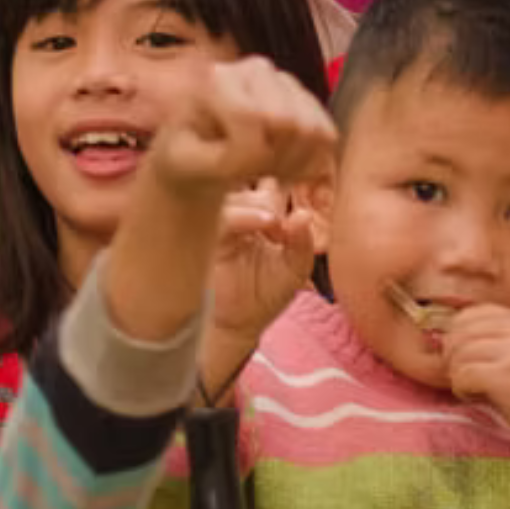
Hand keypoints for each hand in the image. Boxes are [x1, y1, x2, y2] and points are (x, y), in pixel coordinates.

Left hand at [151, 57, 336, 199]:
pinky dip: (311, 164)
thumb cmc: (188, 158)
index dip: (250, 156)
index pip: (256, 118)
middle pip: (293, 123)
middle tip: (253, 175)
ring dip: (294, 165)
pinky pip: (330, 136)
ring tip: (266, 171)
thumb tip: (264, 146)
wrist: (197, 154)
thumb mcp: (189, 163)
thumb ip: (227, 158)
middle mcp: (256, 68)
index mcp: (219, 77)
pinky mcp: (309, 99)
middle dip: (276, 161)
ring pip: (317, 130)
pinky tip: (285, 169)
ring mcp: (286, 80)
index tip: (231, 171)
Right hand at [209, 179, 318, 343]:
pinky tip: (264, 225)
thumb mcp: (293, 270)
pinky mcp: (207, 236)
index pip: (269, 184)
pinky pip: (225, 216)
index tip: (296, 209)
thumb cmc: (261, 296)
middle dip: (272, 197)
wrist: (234, 326)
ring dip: (260, 205)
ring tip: (275, 229)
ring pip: (237, 193)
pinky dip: (245, 216)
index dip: (285, 187)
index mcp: (257, 214)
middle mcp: (235, 212)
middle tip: (284, 223)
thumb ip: (302, 243)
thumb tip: (302, 215)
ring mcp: (219, 221)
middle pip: (252, 182)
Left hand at [444, 304, 509, 452]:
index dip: (460, 331)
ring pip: (460, 352)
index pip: (478, 312)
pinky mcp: (508, 378)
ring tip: (472, 390)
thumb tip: (449, 336)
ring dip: (457, 374)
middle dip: (453, 355)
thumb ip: (502, 342)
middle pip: (464, 331)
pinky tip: (474, 398)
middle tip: (462, 376)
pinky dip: (461, 388)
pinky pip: (464, 374)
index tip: (463, 355)